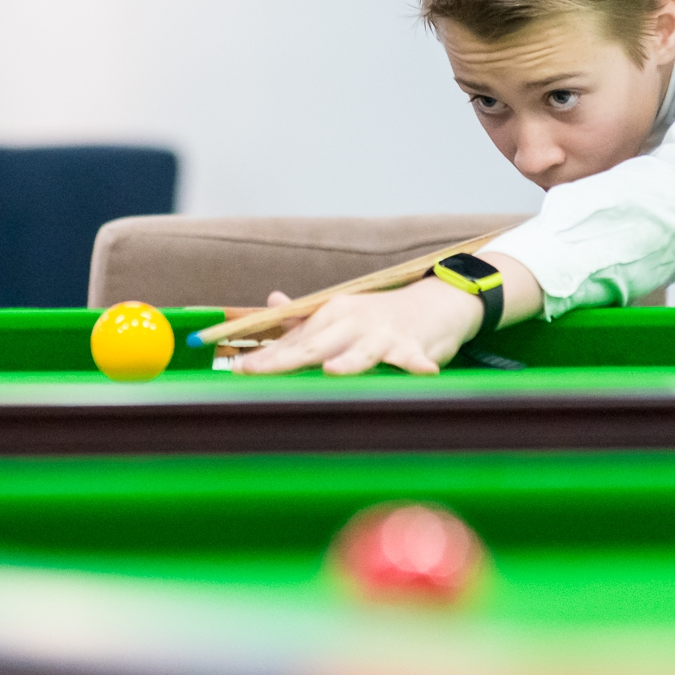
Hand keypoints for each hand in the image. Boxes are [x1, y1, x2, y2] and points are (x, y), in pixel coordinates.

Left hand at [234, 278, 483, 376]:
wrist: (435, 303)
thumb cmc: (381, 317)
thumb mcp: (342, 313)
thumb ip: (305, 318)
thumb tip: (271, 302)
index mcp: (333, 314)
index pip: (294, 340)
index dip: (267, 356)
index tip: (239, 370)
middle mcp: (354, 321)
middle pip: (316, 345)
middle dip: (286, 360)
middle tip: (258, 372)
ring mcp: (384, 334)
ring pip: (362, 351)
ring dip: (349, 361)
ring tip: (332, 371)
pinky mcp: (414, 344)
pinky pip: (415, 358)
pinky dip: (418, 365)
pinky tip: (423, 371)